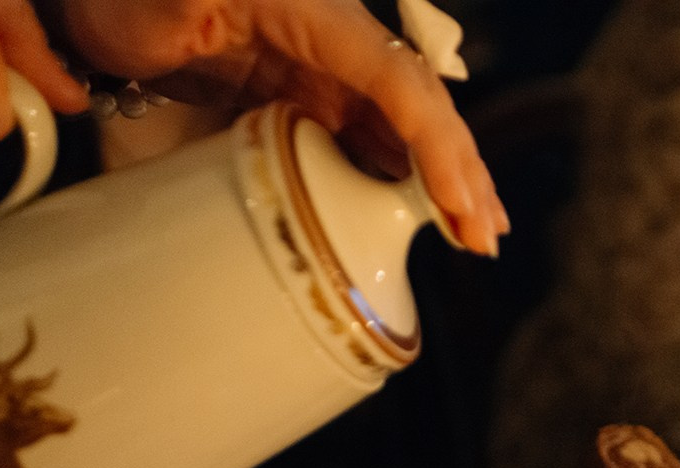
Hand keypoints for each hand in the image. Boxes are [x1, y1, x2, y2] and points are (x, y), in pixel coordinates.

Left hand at [55, 0, 505, 254]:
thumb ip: (194, 15)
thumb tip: (216, 45)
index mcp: (315, 15)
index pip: (396, 81)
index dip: (435, 145)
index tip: (456, 202)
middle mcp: (331, 44)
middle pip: (416, 109)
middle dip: (459, 172)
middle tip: (485, 234)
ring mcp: (316, 73)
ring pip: (398, 129)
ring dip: (440, 181)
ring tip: (471, 233)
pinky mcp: (297, 100)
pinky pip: (362, 141)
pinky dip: (397, 179)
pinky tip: (416, 213)